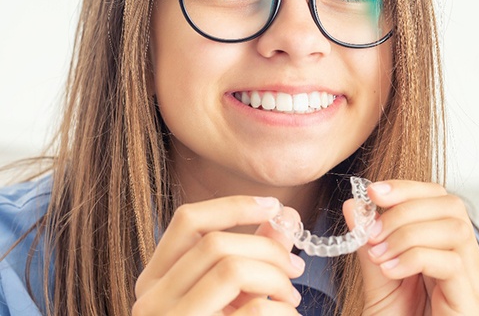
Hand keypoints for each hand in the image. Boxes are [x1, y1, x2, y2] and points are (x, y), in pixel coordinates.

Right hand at [132, 195, 304, 314]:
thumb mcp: (227, 296)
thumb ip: (251, 253)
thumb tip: (284, 216)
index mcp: (156, 277)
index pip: (187, 220)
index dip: (233, 205)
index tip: (273, 206)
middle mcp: (151, 298)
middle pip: (216, 243)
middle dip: (267, 247)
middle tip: (295, 266)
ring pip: (230, 268)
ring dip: (273, 275)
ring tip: (292, 294)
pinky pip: (251, 310)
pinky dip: (279, 308)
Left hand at [344, 180, 478, 315]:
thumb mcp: (377, 269)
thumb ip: (368, 237)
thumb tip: (354, 204)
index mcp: (446, 242)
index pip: (438, 196)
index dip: (406, 187)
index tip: (373, 192)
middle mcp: (467, 256)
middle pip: (450, 205)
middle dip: (404, 210)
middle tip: (373, 231)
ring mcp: (473, 279)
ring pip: (453, 229)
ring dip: (407, 234)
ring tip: (379, 253)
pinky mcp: (470, 300)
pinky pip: (452, 263)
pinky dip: (414, 258)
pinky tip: (390, 270)